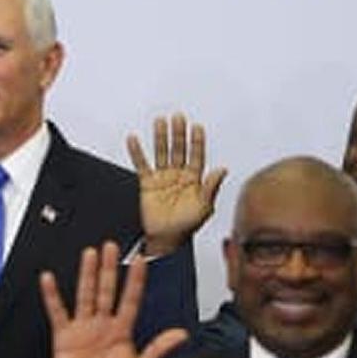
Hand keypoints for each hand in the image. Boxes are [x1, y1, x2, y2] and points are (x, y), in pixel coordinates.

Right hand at [41, 242, 187, 357]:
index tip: (141, 260)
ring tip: (90, 254)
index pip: (131, 299)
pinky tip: (48, 279)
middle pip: (107, 290)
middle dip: (110, 268)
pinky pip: (57, 312)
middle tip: (111, 246)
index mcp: (122, 332)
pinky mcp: (64, 337)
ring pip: (86, 295)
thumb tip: (182, 335)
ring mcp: (83, 329)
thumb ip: (158, 351)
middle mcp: (103, 326)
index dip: (136, 280)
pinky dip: (52, 296)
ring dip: (87, 274)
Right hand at [128, 113, 226, 255]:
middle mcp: (179, 174)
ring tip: (160, 121)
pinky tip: (134, 139)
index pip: (197, 155)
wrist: (167, 240)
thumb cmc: (187, 226)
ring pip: (161, 152)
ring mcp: (163, 177)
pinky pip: (141, 165)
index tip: (197, 127)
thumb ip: (211, 188)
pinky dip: (137, 152)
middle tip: (178, 117)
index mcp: (195, 179)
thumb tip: (222, 169)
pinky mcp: (148, 183)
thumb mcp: (204, 208)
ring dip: (160, 137)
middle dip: (179, 134)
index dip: (197, 142)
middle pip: (179, 149)